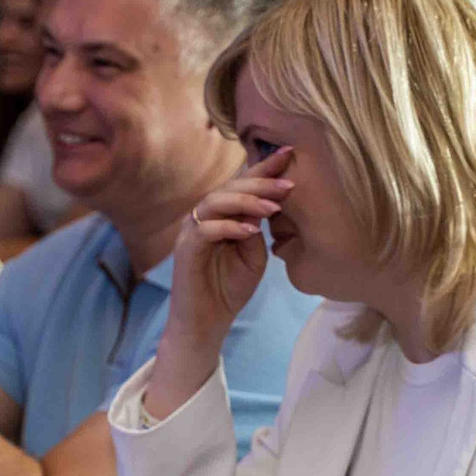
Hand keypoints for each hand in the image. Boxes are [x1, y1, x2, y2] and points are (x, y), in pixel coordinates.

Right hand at [166, 146, 292, 351]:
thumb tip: (266, 204)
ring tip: (273, 207)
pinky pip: (206, 229)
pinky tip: (250, 230)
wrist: (206, 323)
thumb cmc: (229, 288)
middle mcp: (205, 216)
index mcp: (222, 215)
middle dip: (260, 182)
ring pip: (216, 202)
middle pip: (230, 187)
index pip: (243, 185)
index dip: (265, 168)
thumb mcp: (254, 255)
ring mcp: (192, 231)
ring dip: (246, 202)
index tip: (290, 152)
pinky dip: (229, 227)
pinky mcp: (185, 249)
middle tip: (288, 182)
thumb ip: (257, 228)